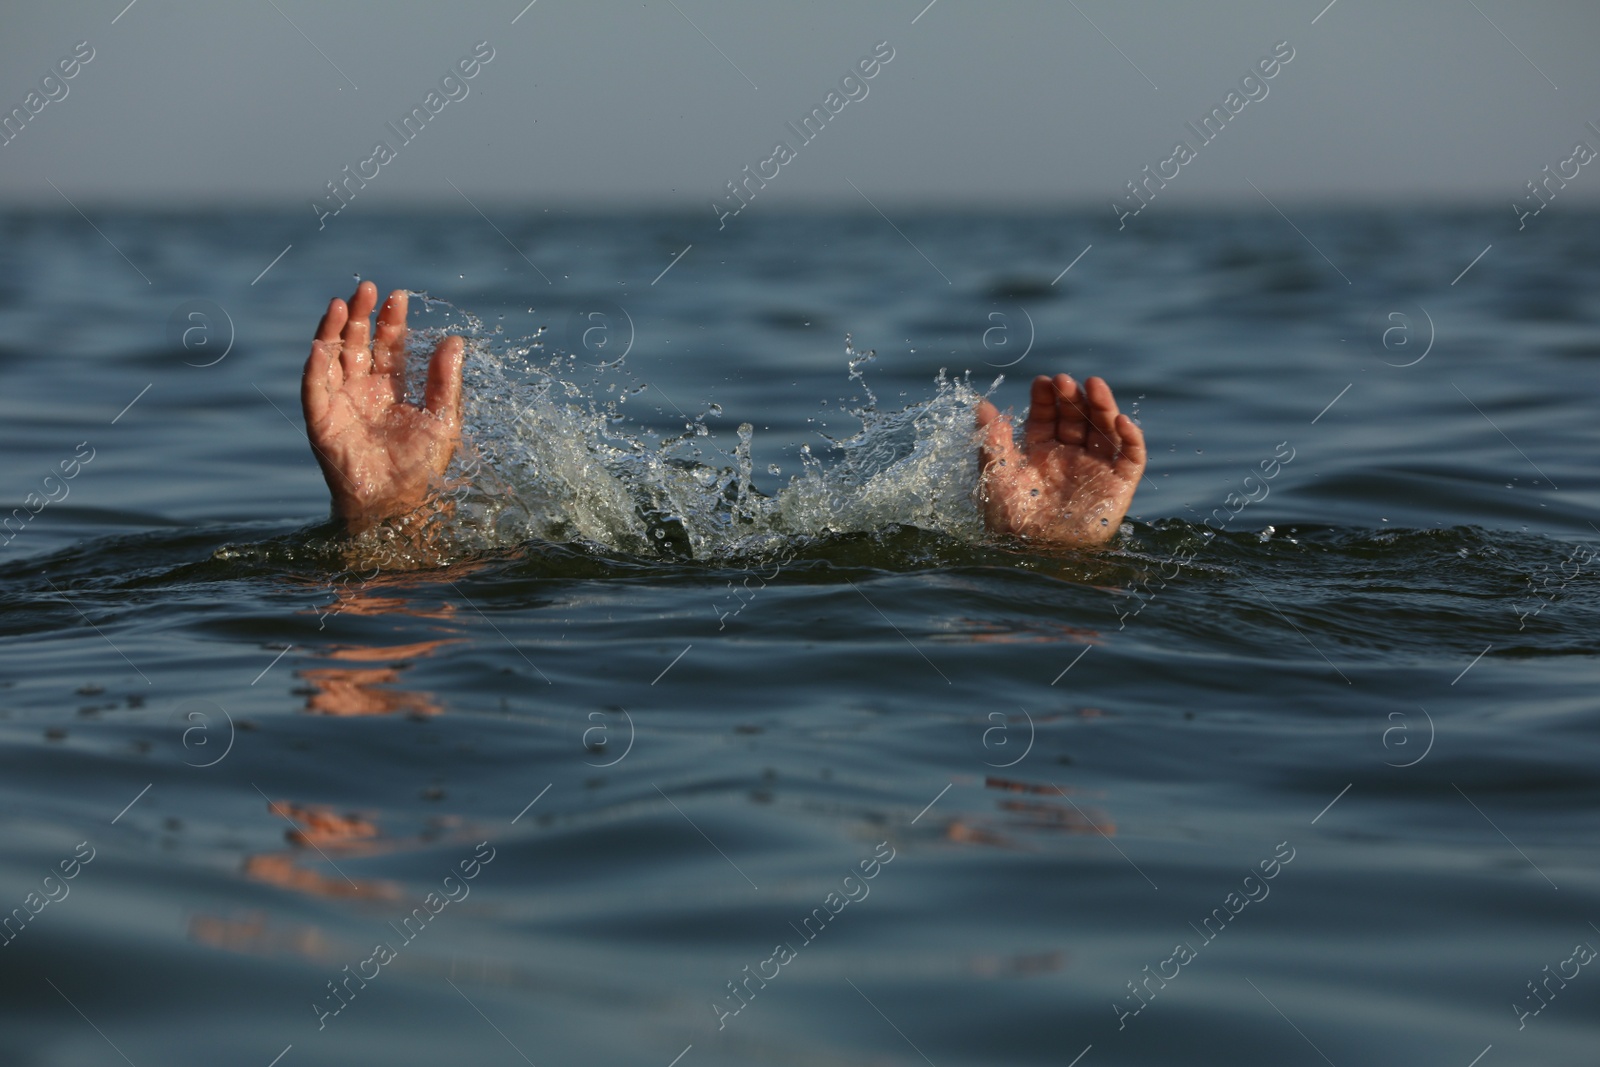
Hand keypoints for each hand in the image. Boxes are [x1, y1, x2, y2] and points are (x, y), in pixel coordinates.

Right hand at [301, 281, 464, 533]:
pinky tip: (322, 343)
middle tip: (367, 287)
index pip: (388, 345)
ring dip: (333, 330)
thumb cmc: (422, 467)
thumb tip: (454, 339)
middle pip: (357, 343)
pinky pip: (314, 388)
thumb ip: (445, 381)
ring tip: (341, 303)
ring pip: (332, 357)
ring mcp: (339, 403)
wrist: (397, 504)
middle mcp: (362, 391)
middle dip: (361, 315)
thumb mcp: (442, 419)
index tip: (397, 295)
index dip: (391, 321)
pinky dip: (316, 365)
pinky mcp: (321, 420)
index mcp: (391, 389)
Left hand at [975, 374, 1145, 545]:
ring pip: (1105, 429)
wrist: (1036, 555)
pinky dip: (1132, 437)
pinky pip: (1132, 457)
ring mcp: (1095, 469)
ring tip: (1094, 385)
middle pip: (1076, 418)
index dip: (1046, 399)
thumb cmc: (1010, 522)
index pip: (1047, 417)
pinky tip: (1122, 420)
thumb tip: (982, 405)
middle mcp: (1069, 458)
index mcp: (1040, 454)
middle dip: (1072, 397)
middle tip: (1065, 381)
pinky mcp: (1120, 486)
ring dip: (1103, 406)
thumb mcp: (995, 477)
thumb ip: (991, 440)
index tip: (1043, 381)